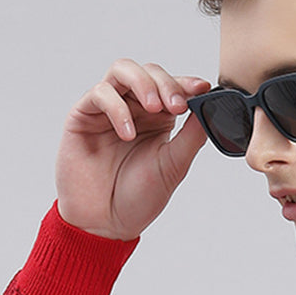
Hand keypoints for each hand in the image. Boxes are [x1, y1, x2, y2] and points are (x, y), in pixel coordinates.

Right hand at [55, 59, 212, 239]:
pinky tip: (127, 133)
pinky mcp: (84, 115)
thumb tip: (211, 107)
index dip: (187, 83)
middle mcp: (134, 109)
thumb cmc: (138, 198)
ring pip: (123, 71)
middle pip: (149, 72)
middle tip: (177, 105)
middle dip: (166, 83)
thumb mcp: (174, 166)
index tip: (202, 89)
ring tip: (155, 108)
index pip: (173, 87)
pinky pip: (100, 94)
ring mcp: (108, 109)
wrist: (105, 224)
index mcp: (159, 120)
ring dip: (143, 84)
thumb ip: (192, 136)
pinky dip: (117, 108)